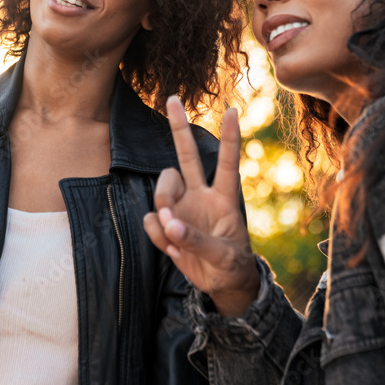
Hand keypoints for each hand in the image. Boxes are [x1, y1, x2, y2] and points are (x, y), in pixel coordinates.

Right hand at [143, 96, 259, 316]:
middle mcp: (201, 196)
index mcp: (224, 199)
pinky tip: (173, 249)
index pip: (227, 163)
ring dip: (163, 204)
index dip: (229, 138)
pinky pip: (152, 220)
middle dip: (178, 128)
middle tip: (172, 99)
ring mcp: (181, 208)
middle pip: (187, 156)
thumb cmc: (231, 266)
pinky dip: (158, 235)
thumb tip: (171, 225)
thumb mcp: (225, 257)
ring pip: (162, 188)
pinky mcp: (166, 225)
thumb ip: (199, 241)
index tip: (232, 110)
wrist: (220, 285)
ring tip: (173, 233)